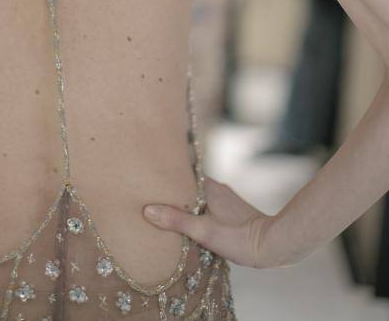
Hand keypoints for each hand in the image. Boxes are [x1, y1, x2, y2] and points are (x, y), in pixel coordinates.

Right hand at [143, 176, 283, 268]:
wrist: (274, 245)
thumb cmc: (239, 237)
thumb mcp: (204, 231)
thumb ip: (177, 220)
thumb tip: (147, 210)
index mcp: (208, 187)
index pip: (181, 176)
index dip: (165, 179)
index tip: (148, 183)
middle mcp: (217, 188)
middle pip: (188, 187)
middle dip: (173, 193)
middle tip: (152, 198)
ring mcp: (226, 200)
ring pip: (199, 198)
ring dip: (186, 204)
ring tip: (168, 213)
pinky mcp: (232, 212)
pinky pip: (208, 206)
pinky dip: (198, 212)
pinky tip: (192, 225)